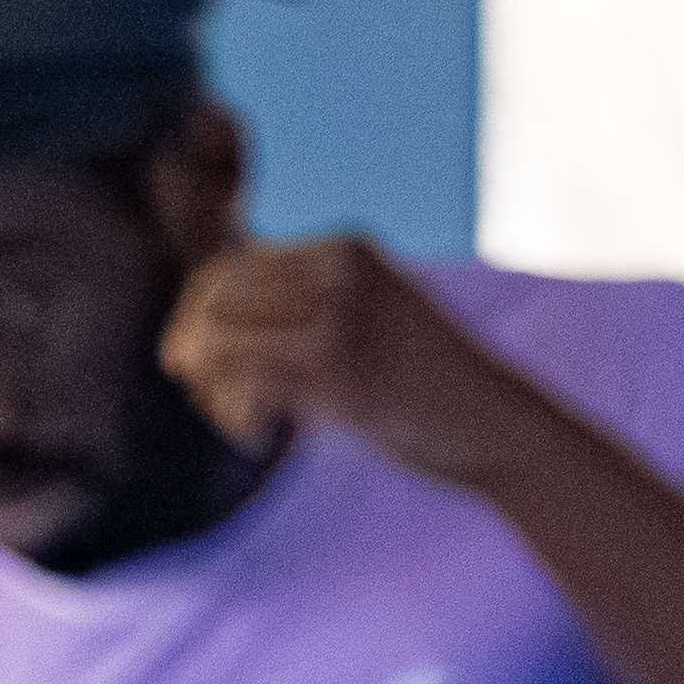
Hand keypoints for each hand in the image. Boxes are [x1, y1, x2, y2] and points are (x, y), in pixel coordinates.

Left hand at [162, 233, 542, 488]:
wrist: (495, 424)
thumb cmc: (422, 383)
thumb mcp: (362, 325)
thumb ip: (296, 312)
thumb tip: (188, 333)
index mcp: (345, 247)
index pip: (230, 265)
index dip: (198, 321)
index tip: (206, 370)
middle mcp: (339, 267)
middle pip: (213, 296)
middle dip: (194, 354)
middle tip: (215, 402)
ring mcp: (340, 314)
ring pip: (218, 336)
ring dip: (212, 389)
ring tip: (242, 422)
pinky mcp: (339, 370)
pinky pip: (244, 383)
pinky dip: (236, 416)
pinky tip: (261, 437)